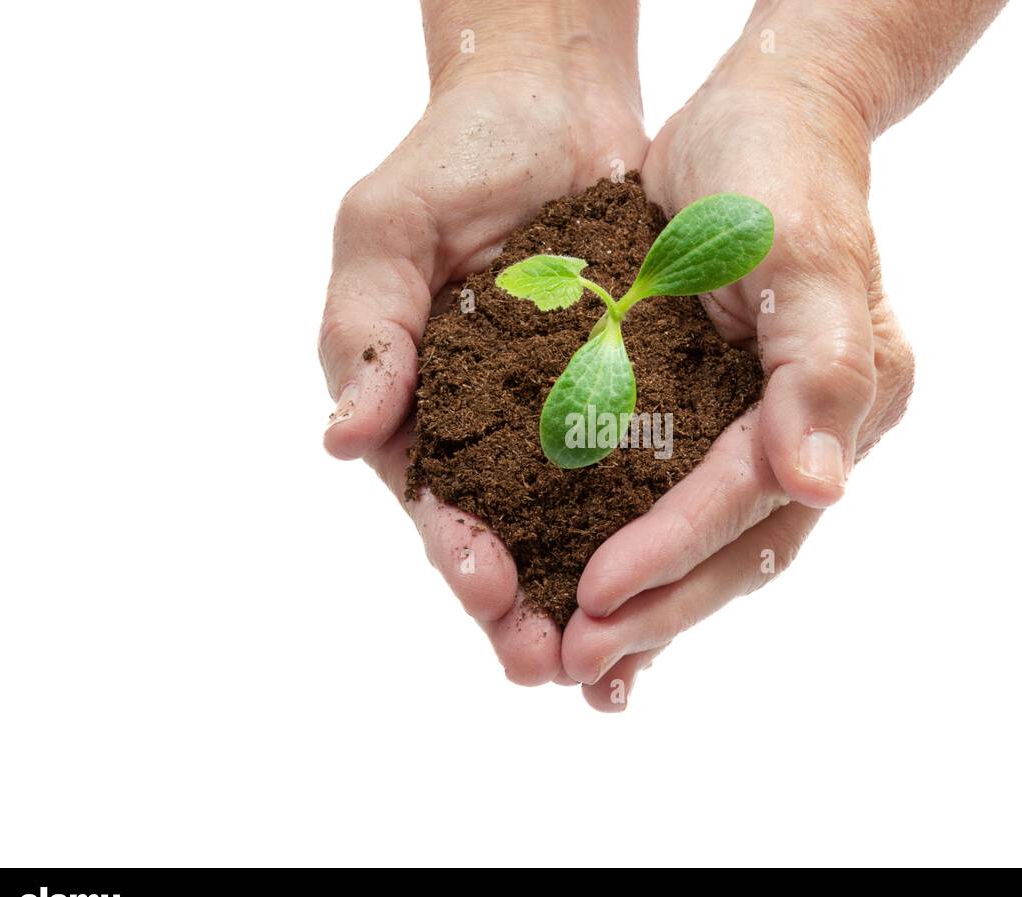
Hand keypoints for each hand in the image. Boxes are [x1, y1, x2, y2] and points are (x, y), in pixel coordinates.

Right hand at [318, 5, 644, 685]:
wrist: (552, 102)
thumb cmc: (453, 158)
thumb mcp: (387, 234)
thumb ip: (367, 334)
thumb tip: (340, 440)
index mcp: (425, 407)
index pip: (435, 500)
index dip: (457, 552)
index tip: (488, 592)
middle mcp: (498, 429)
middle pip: (510, 540)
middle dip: (527, 609)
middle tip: (553, 670)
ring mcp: (570, 418)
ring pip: (583, 530)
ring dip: (597, 597)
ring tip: (617, 666)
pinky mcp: (637, 394)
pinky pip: (652, 471)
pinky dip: (661, 530)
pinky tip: (681, 580)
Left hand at [560, 26, 916, 708]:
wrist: (759, 117)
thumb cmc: (781, 167)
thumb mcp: (802, 251)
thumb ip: (819, 368)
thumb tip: (821, 487)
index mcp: (848, 400)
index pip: (752, 497)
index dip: (677, 550)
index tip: (597, 596)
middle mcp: (812, 432)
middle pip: (738, 549)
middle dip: (658, 609)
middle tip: (575, 663)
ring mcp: (765, 431)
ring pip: (711, 547)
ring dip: (648, 608)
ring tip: (578, 663)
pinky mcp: (715, 420)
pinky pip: (678, 505)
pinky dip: (639, 559)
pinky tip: (590, 602)